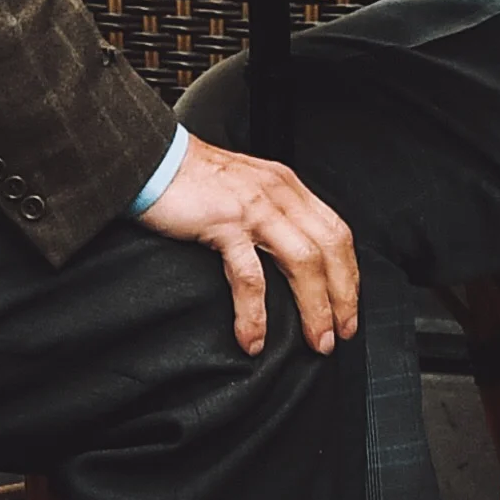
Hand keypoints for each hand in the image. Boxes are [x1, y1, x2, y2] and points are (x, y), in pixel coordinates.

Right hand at [140, 136, 358, 355]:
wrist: (151, 159)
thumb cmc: (192, 179)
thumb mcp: (245, 188)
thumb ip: (269, 214)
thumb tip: (285, 258)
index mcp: (287, 186)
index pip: (336, 231)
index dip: (348, 273)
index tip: (348, 306)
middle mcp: (279, 193)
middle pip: (330, 249)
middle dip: (342, 296)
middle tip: (341, 333)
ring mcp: (254, 207)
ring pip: (302, 262)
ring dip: (314, 307)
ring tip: (315, 340)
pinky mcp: (225, 222)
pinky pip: (250, 275)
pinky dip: (255, 312)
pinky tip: (253, 337)